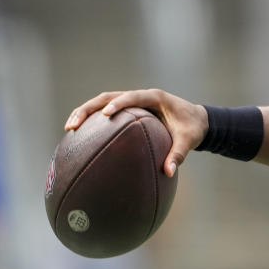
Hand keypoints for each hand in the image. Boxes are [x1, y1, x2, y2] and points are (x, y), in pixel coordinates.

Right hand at [64, 89, 207, 176]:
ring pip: (103, 102)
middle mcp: (141, 96)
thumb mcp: (189, 140)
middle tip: (73, 125)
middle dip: (89, 109)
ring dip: (85, 113)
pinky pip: (108, 113)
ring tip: (69, 130)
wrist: (198, 120)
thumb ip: (179, 154)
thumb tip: (168, 172)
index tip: (106, 114)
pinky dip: (94, 122)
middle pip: (108, 97)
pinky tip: (81, 137)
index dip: (118, 103)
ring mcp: (134, 102)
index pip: (132, 97)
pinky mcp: (130, 110)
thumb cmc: (193, 128)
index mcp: (155, 97)